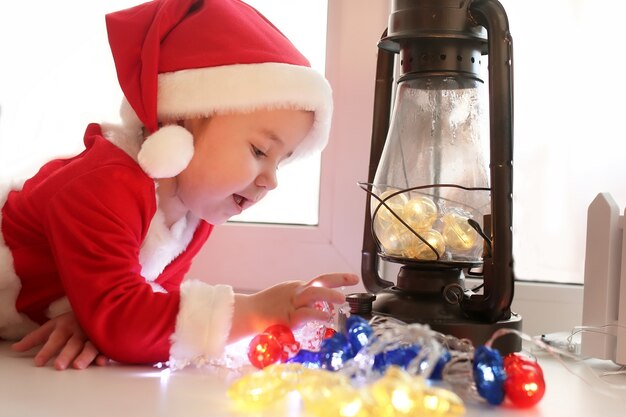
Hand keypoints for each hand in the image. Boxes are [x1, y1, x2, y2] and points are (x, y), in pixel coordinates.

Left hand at [11, 312, 108, 369]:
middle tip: (58, 366)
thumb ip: (35, 338)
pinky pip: (107, 347)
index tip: (38, 362)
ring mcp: (94, 335)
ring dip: (85, 356)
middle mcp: (80, 330)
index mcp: (65, 326)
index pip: (55, 338)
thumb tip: (15, 348)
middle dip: (66, 354)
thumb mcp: (53, 325)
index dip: (47, 350)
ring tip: (78, 366)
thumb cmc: (72, 320)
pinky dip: (106, 354)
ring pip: (90, 346)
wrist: (99, 306)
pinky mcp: (106, 340)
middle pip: (72, 343)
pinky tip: (102, 362)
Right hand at [230, 273, 358, 340]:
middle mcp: (296, 294)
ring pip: (312, 294)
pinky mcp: (287, 318)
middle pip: (319, 283)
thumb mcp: (288, 303)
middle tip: (353, 281)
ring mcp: (292, 305)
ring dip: (328, 294)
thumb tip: (322, 310)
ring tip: (341, 299)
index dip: (339, 278)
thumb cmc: (268, 312)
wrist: (247, 316)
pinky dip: (317, 313)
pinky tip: (326, 316)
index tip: (354, 278)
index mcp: (298, 289)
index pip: (321, 281)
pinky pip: (305, 314)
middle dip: (337, 280)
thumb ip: (305, 304)